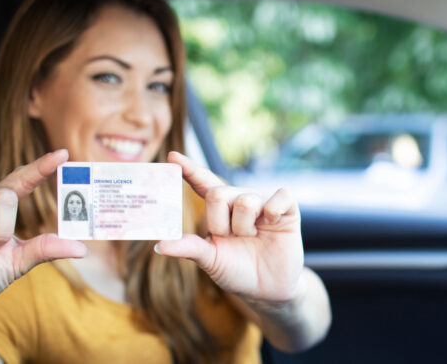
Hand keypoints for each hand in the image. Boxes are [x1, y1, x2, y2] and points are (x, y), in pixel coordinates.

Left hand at [156, 152, 304, 302]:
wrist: (268, 290)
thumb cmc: (237, 272)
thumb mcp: (211, 261)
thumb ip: (189, 248)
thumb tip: (159, 245)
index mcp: (218, 211)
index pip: (202, 184)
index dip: (189, 169)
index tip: (172, 156)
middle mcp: (239, 202)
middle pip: (219, 193)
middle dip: (221, 223)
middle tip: (232, 239)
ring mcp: (263, 204)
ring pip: (245, 199)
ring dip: (244, 226)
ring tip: (251, 238)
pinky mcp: (287, 209)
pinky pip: (281, 195)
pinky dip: (273, 208)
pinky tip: (271, 222)